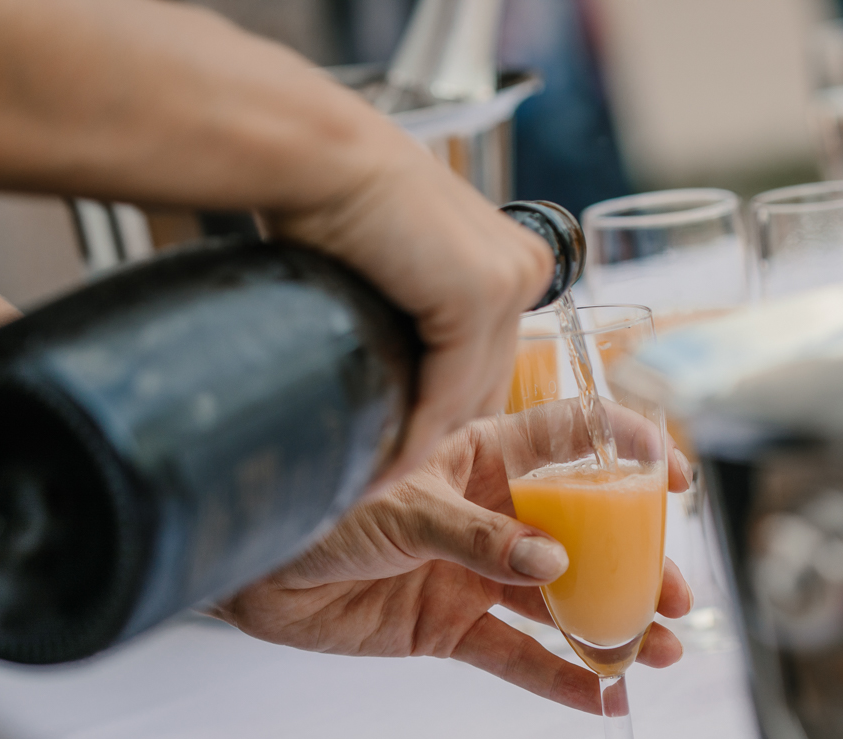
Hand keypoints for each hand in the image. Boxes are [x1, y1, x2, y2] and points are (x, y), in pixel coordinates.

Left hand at [212, 419, 694, 713]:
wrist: (250, 565)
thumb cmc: (320, 504)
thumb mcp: (406, 507)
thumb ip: (481, 536)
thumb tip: (555, 558)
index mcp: (481, 455)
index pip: (572, 441)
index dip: (627, 451)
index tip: (673, 479)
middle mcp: (489, 512)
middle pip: (583, 534)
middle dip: (635, 566)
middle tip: (676, 597)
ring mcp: (472, 572)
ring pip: (558, 600)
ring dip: (610, 624)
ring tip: (662, 651)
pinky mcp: (448, 626)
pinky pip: (514, 654)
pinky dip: (557, 677)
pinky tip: (603, 694)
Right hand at [261, 126, 552, 483]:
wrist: (317, 156)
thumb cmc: (335, 203)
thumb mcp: (399, 269)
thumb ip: (417, 314)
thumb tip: (397, 376)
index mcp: (514, 262)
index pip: (486, 363)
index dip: (441, 412)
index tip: (397, 452)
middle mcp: (525, 273)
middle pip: (483, 386)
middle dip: (432, 433)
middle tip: (379, 472)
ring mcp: (509, 284)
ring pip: (466, 396)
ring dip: (418, 443)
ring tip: (371, 479)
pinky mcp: (479, 296)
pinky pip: (446, 391)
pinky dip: (411, 434)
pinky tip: (378, 465)